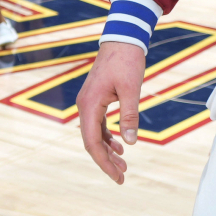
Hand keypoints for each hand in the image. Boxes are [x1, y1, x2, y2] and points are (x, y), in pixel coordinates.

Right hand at [76, 41, 146, 183]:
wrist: (122, 39)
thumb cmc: (126, 61)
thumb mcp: (131, 90)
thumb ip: (129, 116)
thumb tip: (129, 142)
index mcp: (90, 104)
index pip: (92, 142)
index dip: (104, 162)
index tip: (117, 176)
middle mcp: (84, 105)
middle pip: (91, 141)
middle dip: (106, 160)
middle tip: (122, 176)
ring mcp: (89, 102)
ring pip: (94, 134)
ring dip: (107, 150)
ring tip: (123, 164)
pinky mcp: (96, 99)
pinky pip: (98, 124)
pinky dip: (107, 136)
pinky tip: (120, 145)